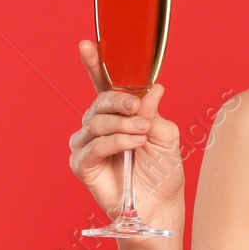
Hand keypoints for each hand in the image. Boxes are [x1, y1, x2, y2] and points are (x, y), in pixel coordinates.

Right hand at [69, 40, 184, 223]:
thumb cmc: (163, 170)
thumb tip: (154, 88)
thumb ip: (154, 111)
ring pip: (96, 121)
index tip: (89, 44)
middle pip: (100, 101)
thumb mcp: (166, 135)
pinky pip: (94, 145)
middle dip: (120, 101)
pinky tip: (131, 145)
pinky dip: (115, 142)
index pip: (102, 83)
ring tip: (142, 135)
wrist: (160, 205)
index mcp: (118, 113)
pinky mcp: (82, 164)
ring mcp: (86, 143)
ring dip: (123, 126)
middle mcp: (98, 125)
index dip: (94, 63)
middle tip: (139, 111)